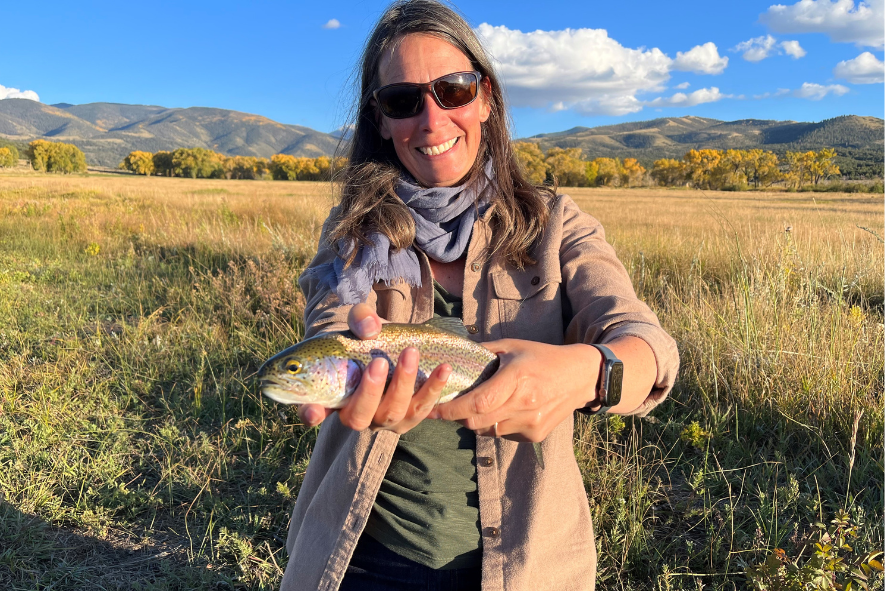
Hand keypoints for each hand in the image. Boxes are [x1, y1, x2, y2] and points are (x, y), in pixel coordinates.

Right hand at [297, 303, 450, 432]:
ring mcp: (383, 419)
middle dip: (370, 391)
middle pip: (359, 416)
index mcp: (330, 395)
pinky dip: (434, 388)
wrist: (394, 348)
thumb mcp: (360, 324)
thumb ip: (360, 320)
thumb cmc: (367, 338)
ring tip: (411, 354)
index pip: (313, 410)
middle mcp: (355, 414)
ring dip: (404, 384)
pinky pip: (423, 408)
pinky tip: (443, 369)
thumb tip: (371, 327)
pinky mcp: (409, 417)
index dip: (310, 413)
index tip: (313, 410)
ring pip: (393, 412)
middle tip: (379, 362)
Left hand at [429, 339, 600, 441]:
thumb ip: (482, 352)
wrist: (580, 377)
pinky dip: (495, 425)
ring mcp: (530, 423)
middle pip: (477, 421)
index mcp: (516, 379)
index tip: (433, 408)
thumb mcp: (512, 346)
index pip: (476, 403)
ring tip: (479, 405)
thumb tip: (451, 355)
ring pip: (488, 431)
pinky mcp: (535, 435)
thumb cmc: (542, 357)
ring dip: (477, 421)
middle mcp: (524, 404)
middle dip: (458, 416)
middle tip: (449, 407)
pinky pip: (503, 435)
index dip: (451, 409)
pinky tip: (503, 410)